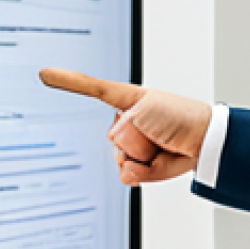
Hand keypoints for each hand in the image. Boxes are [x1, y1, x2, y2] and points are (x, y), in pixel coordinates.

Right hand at [39, 69, 211, 185]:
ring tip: (160, 146)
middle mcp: (127, 122)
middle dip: (134, 139)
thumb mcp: (146, 110)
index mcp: (127, 100)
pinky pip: (126, 174)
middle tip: (156, 132)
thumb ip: (123, 126)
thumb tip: (121, 149)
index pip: (92, 88)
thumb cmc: (181, 117)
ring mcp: (133, 145)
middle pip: (112, 136)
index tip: (45, 74)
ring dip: (140, 156)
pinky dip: (139, 172)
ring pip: (119, 158)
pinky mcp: (140, 165)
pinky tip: (154, 163)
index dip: (69, 81)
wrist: (204, 142)